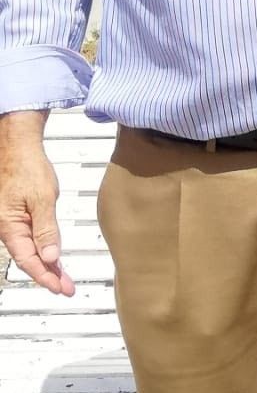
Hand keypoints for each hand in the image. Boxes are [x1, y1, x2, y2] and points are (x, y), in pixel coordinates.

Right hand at [0, 113, 72, 296]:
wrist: (18, 149)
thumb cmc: (27, 168)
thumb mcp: (42, 199)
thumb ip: (46, 230)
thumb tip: (50, 257)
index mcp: (10, 227)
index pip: (29, 261)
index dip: (45, 277)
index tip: (61, 289)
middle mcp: (8, 229)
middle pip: (29, 260)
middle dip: (48, 276)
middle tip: (67, 289)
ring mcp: (13, 223)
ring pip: (30, 251)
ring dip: (47, 265)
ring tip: (63, 278)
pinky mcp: (19, 216)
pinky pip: (30, 239)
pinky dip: (43, 250)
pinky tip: (53, 257)